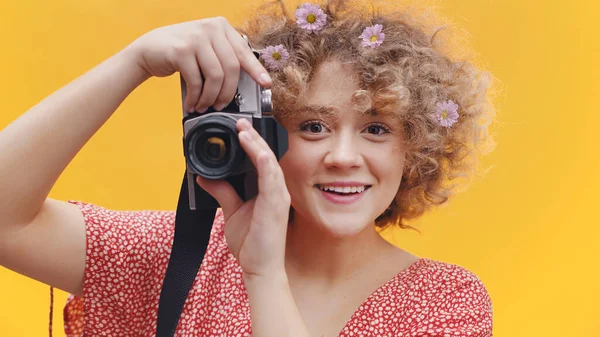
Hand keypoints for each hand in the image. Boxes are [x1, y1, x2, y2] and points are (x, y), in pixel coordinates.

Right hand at [125, 17, 271, 112]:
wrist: (149, 50)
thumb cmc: (181, 53)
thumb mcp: (207, 49)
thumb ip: (224, 57)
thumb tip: (247, 82)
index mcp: (221, 27)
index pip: (243, 51)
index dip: (256, 70)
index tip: (265, 83)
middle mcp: (210, 28)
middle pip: (231, 68)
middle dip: (228, 92)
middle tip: (221, 105)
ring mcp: (196, 37)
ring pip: (216, 76)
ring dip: (210, 97)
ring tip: (204, 106)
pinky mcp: (181, 50)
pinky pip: (196, 81)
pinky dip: (196, 97)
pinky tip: (192, 103)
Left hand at [196, 118, 290, 277]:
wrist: (259, 268)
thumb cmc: (252, 243)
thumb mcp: (231, 212)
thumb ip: (222, 192)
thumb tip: (205, 177)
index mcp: (267, 190)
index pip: (261, 160)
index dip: (252, 142)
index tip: (239, 128)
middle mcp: (276, 190)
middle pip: (267, 156)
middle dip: (254, 137)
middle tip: (240, 122)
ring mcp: (278, 197)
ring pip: (270, 163)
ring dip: (257, 145)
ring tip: (244, 131)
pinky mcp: (277, 205)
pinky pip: (272, 179)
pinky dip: (264, 163)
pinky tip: (257, 151)